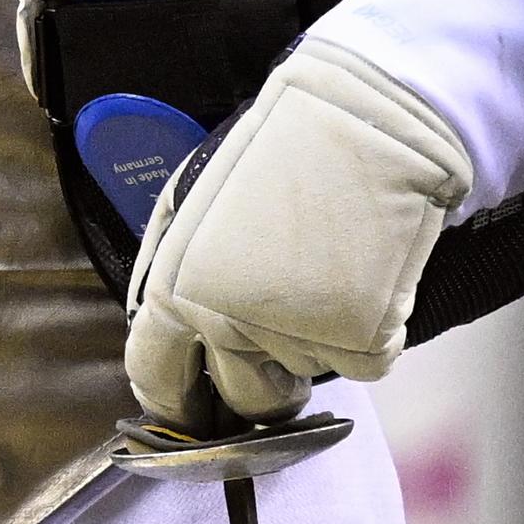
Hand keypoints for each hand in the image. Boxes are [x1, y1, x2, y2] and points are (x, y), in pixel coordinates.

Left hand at [123, 38, 472, 430]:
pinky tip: (360, 277)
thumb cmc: (272, 151)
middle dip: (258, 378)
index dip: (176, 394)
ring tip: (322, 271)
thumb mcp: (188, 203)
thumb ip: (169, 275)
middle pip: (242, 399)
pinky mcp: (363, 343)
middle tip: (280, 324)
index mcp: (176, 290)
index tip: (195, 396)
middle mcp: (231, 324)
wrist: (364, 124)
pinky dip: (365, 334)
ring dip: (311, 341)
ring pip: (303, 375)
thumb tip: (164, 335)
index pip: (158, 379)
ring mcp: (299, 339)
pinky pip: (360, 365)